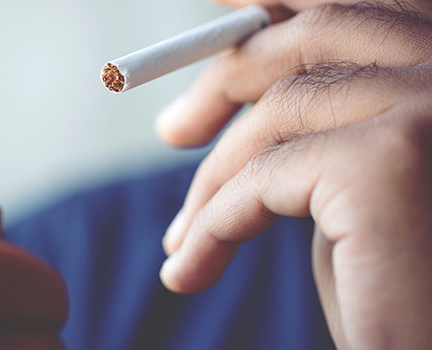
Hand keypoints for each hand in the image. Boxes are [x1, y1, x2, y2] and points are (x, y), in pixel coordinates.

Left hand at [157, 1, 431, 348]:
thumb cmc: (397, 289)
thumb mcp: (351, 188)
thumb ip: (315, 127)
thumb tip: (240, 87)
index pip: (356, 8)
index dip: (278, 5)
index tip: (217, 15)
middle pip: (319, 33)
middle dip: (230, 75)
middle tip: (172, 131)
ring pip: (284, 107)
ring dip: (215, 177)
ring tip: (180, 237)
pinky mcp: (389, 163)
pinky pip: (264, 173)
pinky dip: (214, 223)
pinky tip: (191, 268)